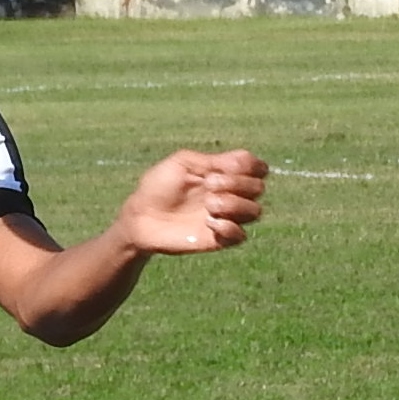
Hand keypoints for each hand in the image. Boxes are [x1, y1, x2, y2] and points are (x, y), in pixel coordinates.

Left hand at [115, 149, 266, 254]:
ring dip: (235, 205)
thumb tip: (244, 161)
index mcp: (223, 173)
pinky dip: (230, 227)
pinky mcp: (218, 239)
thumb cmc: (158, 186)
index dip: (251, 165)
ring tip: (209, 205)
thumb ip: (213, 160)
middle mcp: (229, 194)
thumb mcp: (182, 163)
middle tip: (209, 184)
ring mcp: (225, 217)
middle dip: (238, 183)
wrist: (140, 217)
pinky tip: (209, 223)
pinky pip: (241, 236)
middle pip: (258, 188)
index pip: (256, 167)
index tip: (229, 166)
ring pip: (255, 211)